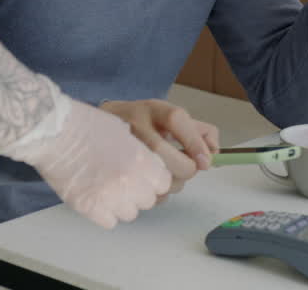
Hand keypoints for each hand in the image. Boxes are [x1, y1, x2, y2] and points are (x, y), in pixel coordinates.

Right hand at [0, 99, 171, 228]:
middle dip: (138, 192)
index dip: (153, 180)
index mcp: (141, 159)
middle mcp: (129, 181)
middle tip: (122, 180)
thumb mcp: (123, 130)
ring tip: (105, 187)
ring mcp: (109, 197)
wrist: (53, 131)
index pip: (164, 184)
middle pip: (148, 200)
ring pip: (129, 214)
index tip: (144, 176)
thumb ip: (141, 153)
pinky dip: (103, 212)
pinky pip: (109, 222)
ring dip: (121, 204)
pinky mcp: (89, 208)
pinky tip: (94, 195)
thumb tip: (150, 168)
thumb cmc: (84, 124)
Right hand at [101, 99, 219, 199]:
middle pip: (168, 159)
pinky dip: (152, 195)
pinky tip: (146, 181)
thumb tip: (214, 155)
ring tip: (161, 173)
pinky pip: (143, 198)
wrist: (92, 130)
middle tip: (183, 169)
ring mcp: (117, 153)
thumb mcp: (168, 117)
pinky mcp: (110, 178)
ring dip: (169, 185)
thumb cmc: (139, 125)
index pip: (175, 120)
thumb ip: (199, 131)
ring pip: (158, 184)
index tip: (205, 162)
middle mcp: (132, 128)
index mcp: (150, 110)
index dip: (195, 142)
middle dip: (185, 171)